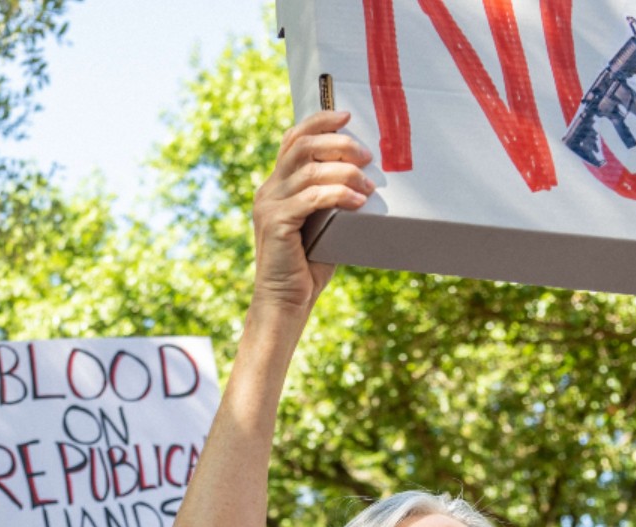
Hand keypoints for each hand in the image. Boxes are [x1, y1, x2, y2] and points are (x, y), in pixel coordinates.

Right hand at [252, 110, 371, 310]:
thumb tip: (364, 174)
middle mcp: (268, 190)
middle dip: (337, 143)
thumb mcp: (322, 222)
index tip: (346, 116)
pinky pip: (312, 198)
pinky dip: (339, 194)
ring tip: (368, 184)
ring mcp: (269, 205)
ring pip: (309, 170)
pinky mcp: (275, 223)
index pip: (292, 138)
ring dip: (345, 172)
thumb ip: (330, 196)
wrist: (285, 302)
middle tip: (366, 155)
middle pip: (301, 146)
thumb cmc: (308, 265)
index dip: (319, 121)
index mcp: (276, 185)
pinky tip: (359, 202)